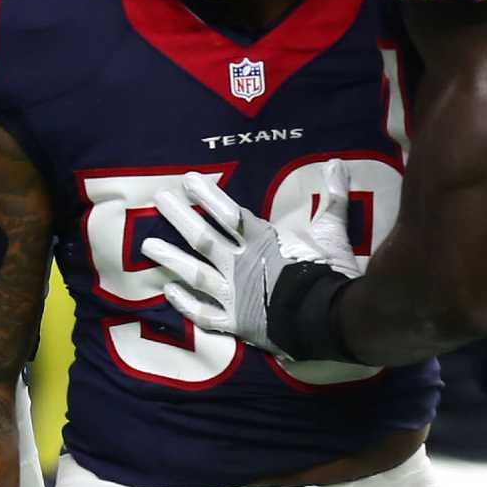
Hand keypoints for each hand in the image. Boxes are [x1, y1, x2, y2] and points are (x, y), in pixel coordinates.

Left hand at [142, 161, 355, 353]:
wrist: (330, 319)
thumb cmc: (329, 274)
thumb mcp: (332, 232)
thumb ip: (332, 198)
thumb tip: (338, 164)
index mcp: (262, 240)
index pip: (228, 212)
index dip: (207, 196)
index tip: (188, 181)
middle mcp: (240, 264)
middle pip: (202, 238)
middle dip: (179, 218)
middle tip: (159, 201)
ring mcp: (234, 295)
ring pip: (194, 273)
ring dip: (170, 258)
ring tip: (147, 246)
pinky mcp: (235, 322)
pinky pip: (203, 314)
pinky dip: (185, 303)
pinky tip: (168, 291)